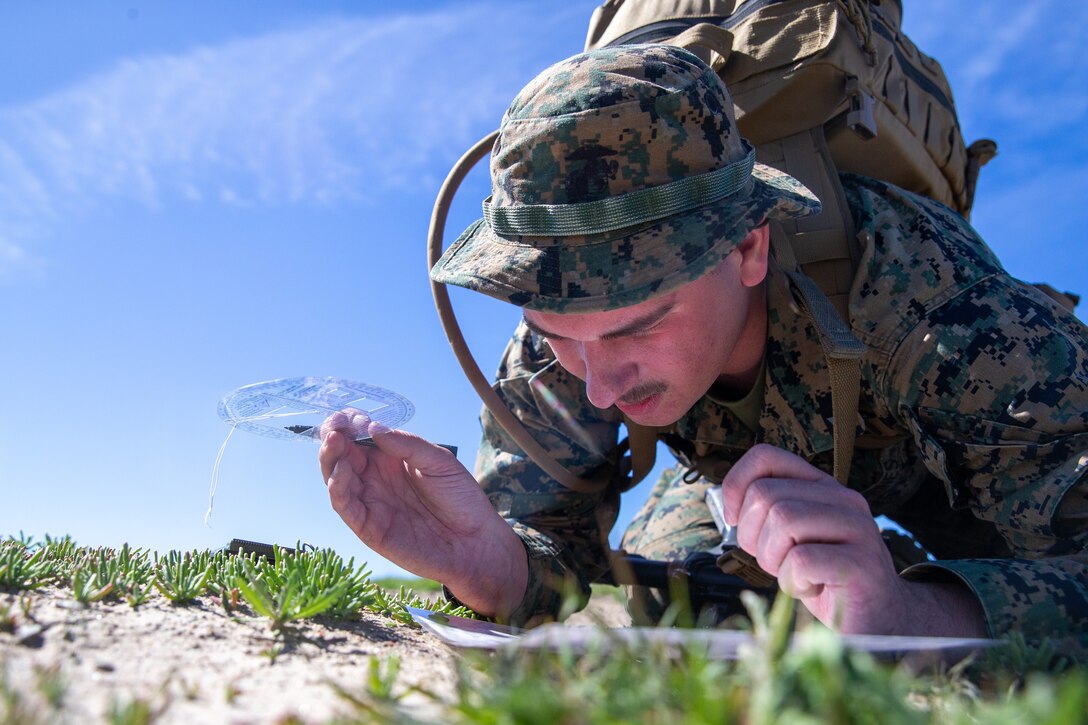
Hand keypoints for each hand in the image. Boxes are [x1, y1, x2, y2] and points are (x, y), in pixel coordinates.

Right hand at [319, 409, 526, 617]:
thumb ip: (407, 445)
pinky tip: (341, 472)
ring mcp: (370, 502)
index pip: (360, 437)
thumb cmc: (461, 499)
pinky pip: (344, 506)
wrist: (474, 542)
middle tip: (334, 428)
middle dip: (333, 438)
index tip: (347, 416)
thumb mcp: (439, 461)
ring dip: (330, 459)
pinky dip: (336, 488)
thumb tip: (372, 428)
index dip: (349, 424)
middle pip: (342, 455)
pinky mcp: (368, 527)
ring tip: (334, 442)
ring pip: (336, 478)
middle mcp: (375, 478)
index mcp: (391, 459)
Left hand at [721, 444, 985, 636]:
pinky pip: (800, 560)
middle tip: (774, 561)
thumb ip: (767, 513)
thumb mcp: (790, 538)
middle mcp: (844, 499)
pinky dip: (792, 581)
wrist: (878, 621)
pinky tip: (811, 589)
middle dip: (753, 535)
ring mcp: (858, 528)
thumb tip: (727, 504)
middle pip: (767, 495)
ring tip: (794, 575)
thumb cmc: (824, 579)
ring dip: (773, 558)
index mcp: (823, 487)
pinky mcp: (862, 563)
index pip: (766, 456)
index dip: (737, 483)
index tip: (733, 518)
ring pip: (783, 520)